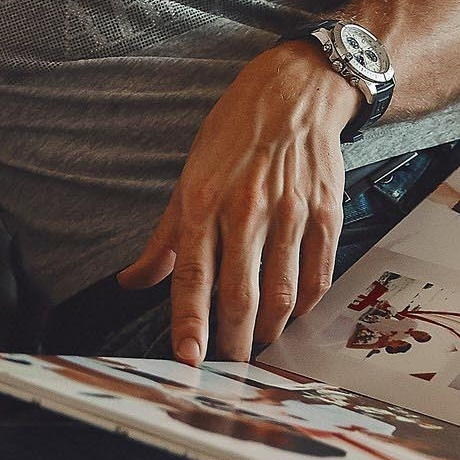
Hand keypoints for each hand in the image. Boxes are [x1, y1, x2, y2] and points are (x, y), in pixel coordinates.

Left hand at [116, 43, 352, 362]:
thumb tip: (134, 281)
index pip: (191, 276)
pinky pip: (317, 275)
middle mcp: (246, 211)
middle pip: (240, 295)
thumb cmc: (234, 135)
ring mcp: (290, 214)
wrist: (293, 94)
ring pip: (281, 293)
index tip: (187, 357)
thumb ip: (164, 239)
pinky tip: (292, 312)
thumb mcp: (188, 179)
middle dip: (234, 341)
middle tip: (230, 365)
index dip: (189, 322)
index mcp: (203, 203)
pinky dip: (305, 304)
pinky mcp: (325, 214)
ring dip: (269, 329)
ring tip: (258, 342)